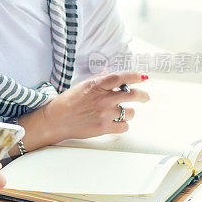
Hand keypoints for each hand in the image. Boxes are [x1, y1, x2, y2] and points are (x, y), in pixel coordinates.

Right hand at [22, 72, 149, 147]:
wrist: (56, 120)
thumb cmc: (68, 102)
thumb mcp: (83, 86)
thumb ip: (99, 80)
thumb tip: (109, 73)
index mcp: (96, 85)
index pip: (121, 78)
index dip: (135, 76)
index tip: (144, 77)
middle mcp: (102, 99)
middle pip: (132, 94)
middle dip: (142, 96)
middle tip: (145, 97)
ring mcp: (104, 114)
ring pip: (130, 112)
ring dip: (129, 112)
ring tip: (122, 113)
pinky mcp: (103, 128)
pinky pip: (124, 127)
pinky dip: (123, 125)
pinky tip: (116, 123)